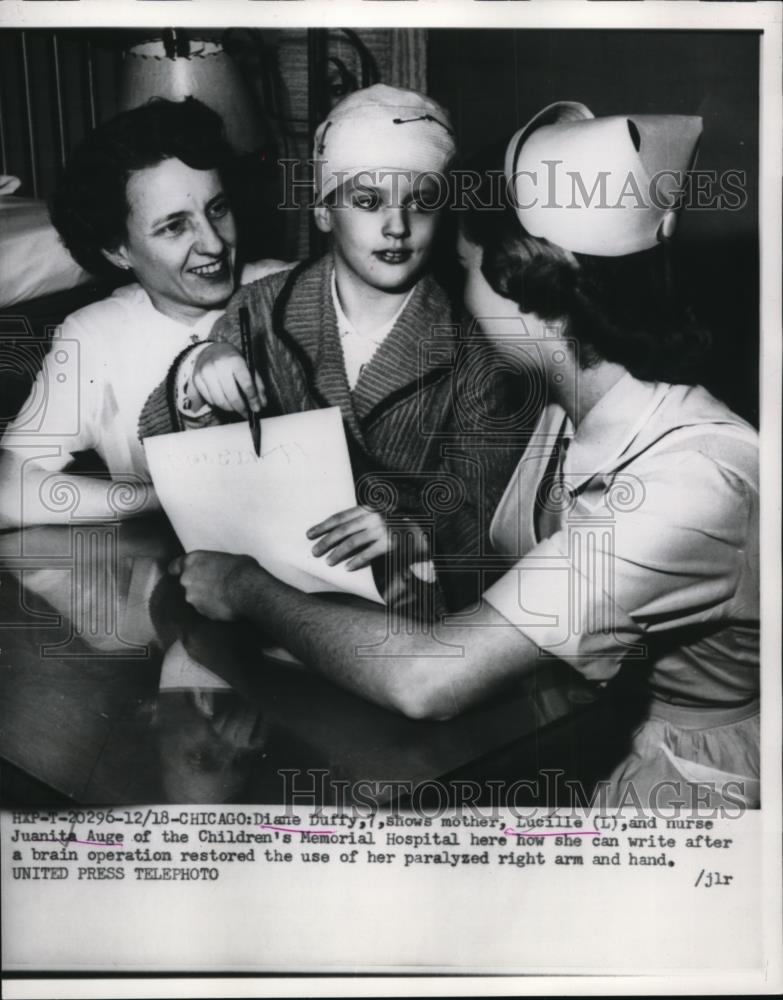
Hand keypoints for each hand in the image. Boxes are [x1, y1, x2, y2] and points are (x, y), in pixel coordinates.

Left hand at [168, 550, 258, 620]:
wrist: (247, 590)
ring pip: (195, 598)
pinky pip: (205, 609)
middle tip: (212, 584)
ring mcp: (193, 598)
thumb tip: (222, 567)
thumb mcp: (228, 557)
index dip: (177, 570)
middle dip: (196, 585)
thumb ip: (216, 563)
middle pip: (186, 583)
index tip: (178, 572)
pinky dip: (212, 608)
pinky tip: (225, 605)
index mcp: (192, 561)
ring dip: (205, 598)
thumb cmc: (241, 569)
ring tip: (222, 596)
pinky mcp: (202, 612)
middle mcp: (187, 579)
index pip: (174, 566)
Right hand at [192, 343, 266, 415]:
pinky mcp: (197, 379)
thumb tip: (261, 403)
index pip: (246, 384)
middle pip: (232, 396)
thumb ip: (257, 384)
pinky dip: (219, 404)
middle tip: (247, 413)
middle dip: (242, 408)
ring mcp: (205, 373)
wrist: (210, 350)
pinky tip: (225, 401)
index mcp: (234, 360)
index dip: (253, 399)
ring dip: (230, 408)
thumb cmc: (232, 359)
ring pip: (220, 401)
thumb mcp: (247, 365)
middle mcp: (218, 365)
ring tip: (236, 408)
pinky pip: (210, 400)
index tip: (257, 408)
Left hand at [307, 506, 428, 570]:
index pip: (340, 516)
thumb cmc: (395, 526)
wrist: (424, 531)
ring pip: (352, 542)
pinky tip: (347, 568)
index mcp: (368, 508)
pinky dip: (356, 561)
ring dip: (337, 553)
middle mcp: (373, 516)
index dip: (323, 525)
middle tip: (314, 552)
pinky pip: (368, 554)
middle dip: (325, 541)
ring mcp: (382, 529)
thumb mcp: (377, 517)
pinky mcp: (389, 543)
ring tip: (328, 562)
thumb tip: (333, 533)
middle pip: (342, 530)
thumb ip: (359, 522)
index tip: (309, 534)